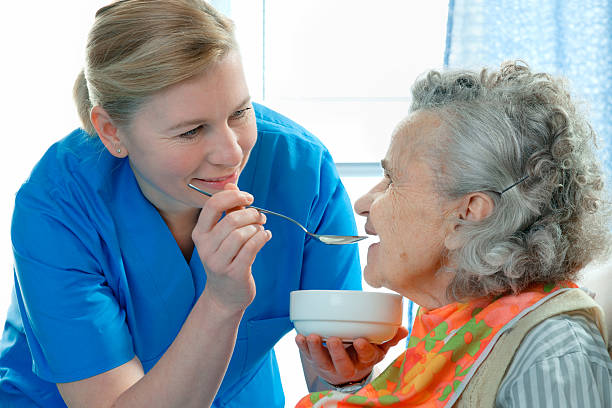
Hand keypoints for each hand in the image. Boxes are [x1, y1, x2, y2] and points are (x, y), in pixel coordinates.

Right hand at [193, 183, 270, 312]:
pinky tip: (265, 236)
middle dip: (251, 214)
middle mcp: (205, 247)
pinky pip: (251, 248)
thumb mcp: (222, 235)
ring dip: (257, 228)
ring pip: (242, 234)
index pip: (212, 205)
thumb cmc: (226, 259)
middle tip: (260, 216)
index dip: (233, 196)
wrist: (224, 295)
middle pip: (231, 220)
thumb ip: (228, 210)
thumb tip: (232, 184)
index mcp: (200, 233)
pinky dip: (262, 238)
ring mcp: (218, 262)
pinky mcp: (234, 272)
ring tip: (262, 229)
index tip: (248, 197)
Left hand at [296, 327, 408, 385]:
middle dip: (337, 352)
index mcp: (365, 360)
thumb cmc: (363, 353)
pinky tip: (299, 337)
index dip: (364, 349)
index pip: (366, 356)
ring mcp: (330, 365)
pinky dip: (303, 347)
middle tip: (333, 339)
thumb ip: (390, 338)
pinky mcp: (316, 361)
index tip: (360, 340)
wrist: (347, 372)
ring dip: (316, 349)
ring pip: (322, 361)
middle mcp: (348, 366)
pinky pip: (308, 356)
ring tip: (311, 337)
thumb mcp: (379, 348)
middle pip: (342, 363)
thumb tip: (403, 329)